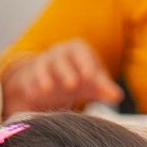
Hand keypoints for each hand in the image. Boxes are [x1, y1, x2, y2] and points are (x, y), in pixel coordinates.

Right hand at [1, 39, 121, 113]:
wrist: (51, 81)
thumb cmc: (77, 78)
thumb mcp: (92, 83)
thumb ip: (104, 88)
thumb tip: (117, 96)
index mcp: (77, 50)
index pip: (81, 51)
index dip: (85, 62)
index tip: (89, 75)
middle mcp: (59, 53)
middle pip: (61, 59)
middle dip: (66, 71)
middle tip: (72, 85)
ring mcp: (42, 63)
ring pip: (42, 66)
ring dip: (44, 77)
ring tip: (47, 89)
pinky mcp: (29, 76)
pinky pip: (29, 79)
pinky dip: (31, 86)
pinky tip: (33, 94)